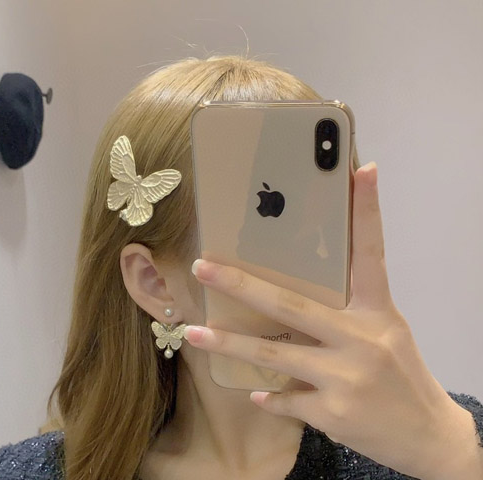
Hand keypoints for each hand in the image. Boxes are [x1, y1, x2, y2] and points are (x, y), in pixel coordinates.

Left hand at [184, 163, 476, 478]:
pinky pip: (286, 397)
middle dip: (241, 285)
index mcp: (378, 312)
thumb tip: (292, 298)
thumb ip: (345, 314)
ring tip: (193, 331)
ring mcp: (347, 377)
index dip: (366, 212)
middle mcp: (362, 338)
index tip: (359, 170)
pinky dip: (270, 395)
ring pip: (273, 352)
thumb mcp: (384, 333)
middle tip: (203, 267)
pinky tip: (258, 391)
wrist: (428, 436)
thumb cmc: (401, 376)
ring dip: (228, 343)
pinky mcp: (333, 412)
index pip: (370, 254)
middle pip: (291, 304)